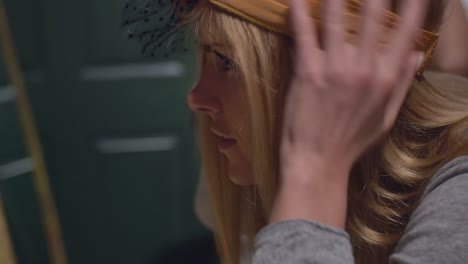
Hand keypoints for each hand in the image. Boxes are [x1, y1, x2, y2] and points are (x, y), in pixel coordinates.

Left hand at [272, 0, 426, 226]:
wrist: (318, 162)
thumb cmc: (352, 141)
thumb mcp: (386, 116)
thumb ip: (401, 82)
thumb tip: (418, 53)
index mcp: (386, 78)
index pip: (405, 31)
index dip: (411, 6)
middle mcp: (364, 68)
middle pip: (373, 16)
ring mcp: (335, 68)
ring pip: (336, 18)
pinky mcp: (308, 72)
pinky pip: (305, 34)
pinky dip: (298, 14)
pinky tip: (295, 0)